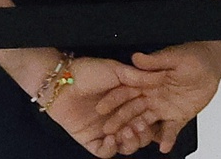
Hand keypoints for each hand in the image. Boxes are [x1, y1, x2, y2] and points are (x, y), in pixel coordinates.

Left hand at [44, 56, 159, 157]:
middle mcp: (117, 119)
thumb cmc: (86, 72)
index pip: (146, 119)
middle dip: (142, 134)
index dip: (152, 122)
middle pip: (139, 136)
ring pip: (125, 147)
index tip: (154, 119)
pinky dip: (111, 149)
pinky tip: (112, 138)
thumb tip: (160, 76)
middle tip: (139, 126)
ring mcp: (104, 131)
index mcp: (126, 104)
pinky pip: (105, 152)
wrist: (61, 81)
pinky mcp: (90, 140)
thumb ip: (138, 76)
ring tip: (127, 132)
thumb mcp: (116, 70)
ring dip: (130, 143)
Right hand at [98, 43, 220, 153]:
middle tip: (109, 130)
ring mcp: (164, 107)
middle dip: (120, 120)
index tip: (101, 108)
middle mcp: (152, 96)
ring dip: (139, 132)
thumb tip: (137, 58)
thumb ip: (155, 60)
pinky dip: (167, 139)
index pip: (125, 91)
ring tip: (132, 141)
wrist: (209, 64)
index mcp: (147, 81)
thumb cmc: (191, 56)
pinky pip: (171, 130)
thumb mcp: (173, 56)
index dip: (113, 99)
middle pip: (132, 110)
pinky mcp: (178, 116)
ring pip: (147, 122)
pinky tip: (164, 147)